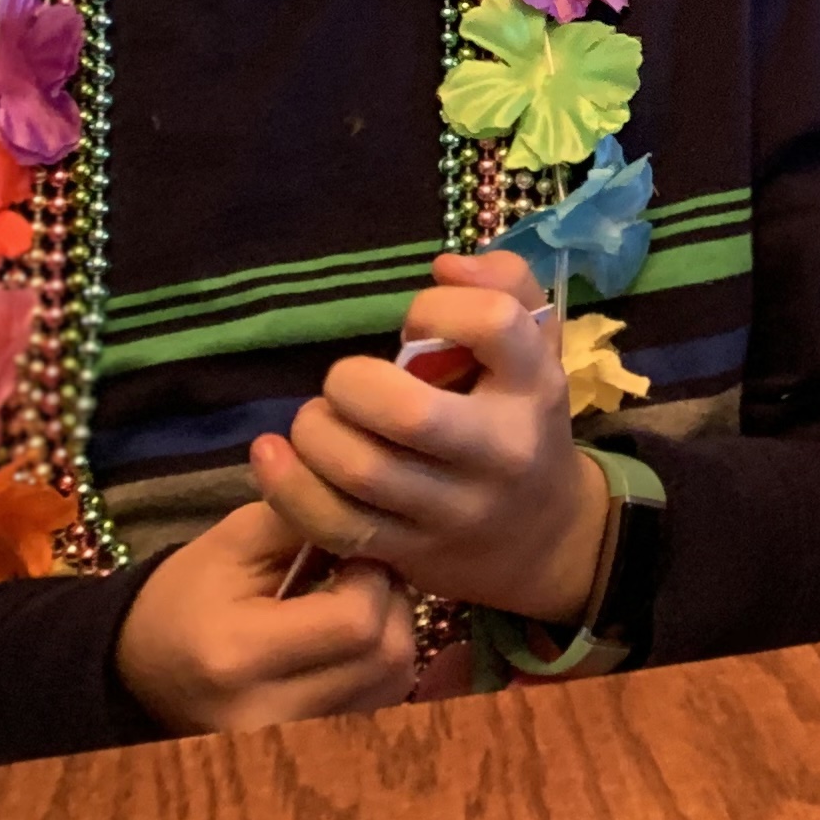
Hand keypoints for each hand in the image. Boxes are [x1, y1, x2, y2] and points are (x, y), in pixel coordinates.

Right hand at [116, 501, 416, 733]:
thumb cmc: (186, 596)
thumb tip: (372, 511)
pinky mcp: (310, 747)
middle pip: (387, 657)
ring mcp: (292, 739)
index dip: (373, 575)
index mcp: (239, 655)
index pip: (356, 621)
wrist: (142, 670)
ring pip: (395, 683)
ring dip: (392, 632)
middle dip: (390, 601)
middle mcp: (269, 713)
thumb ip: (304, 519)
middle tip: (361, 572)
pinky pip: (381, 703)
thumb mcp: (231, 541)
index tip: (353, 549)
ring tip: (355, 602)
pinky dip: (380, 664)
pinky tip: (350, 638)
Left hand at [251, 250, 611, 622]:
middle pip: (409, 413)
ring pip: (361, 471)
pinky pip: (335, 525)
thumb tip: (443, 266)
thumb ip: (505, 285)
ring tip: (317, 422)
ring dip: (316, 433)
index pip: (493, 324)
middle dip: (351, 385)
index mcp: (534, 387)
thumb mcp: (534, 350)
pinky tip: (276, 457)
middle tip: (345, 384)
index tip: (414, 325)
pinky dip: (289, 488)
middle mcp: (501, 451)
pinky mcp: (411, 553)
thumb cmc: (521, 420)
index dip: (436, 308)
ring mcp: (454, 510)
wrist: (542, 535)